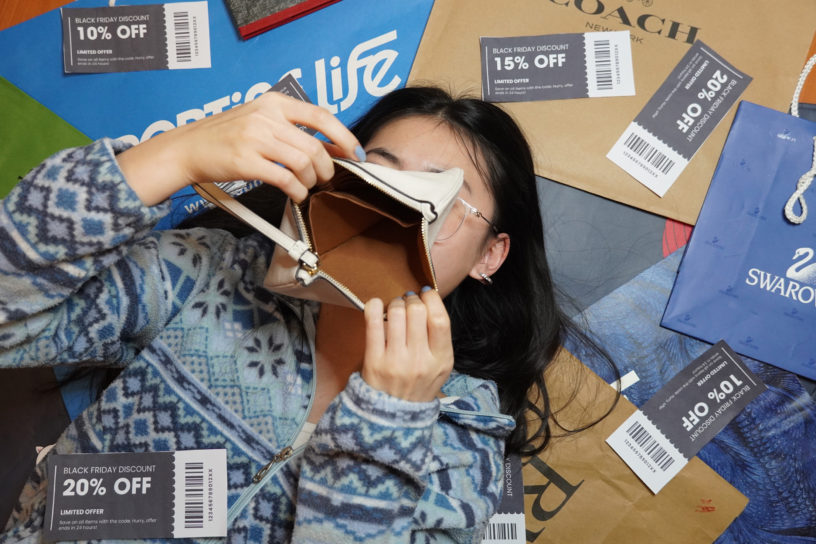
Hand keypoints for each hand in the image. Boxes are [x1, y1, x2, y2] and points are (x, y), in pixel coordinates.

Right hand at [117, 92, 362, 205]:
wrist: (187, 148)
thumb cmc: (226, 137)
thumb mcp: (261, 121)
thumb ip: (293, 130)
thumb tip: (332, 148)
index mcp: (274, 102)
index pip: (321, 115)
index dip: (344, 136)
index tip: (356, 153)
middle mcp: (266, 117)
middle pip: (315, 145)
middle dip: (327, 167)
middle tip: (325, 178)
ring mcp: (255, 138)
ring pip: (303, 163)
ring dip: (311, 180)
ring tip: (306, 186)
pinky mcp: (246, 161)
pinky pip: (285, 179)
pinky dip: (297, 191)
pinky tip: (295, 194)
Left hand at [361, 289, 453, 401]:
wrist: (393, 416)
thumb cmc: (418, 384)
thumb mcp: (440, 367)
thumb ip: (439, 338)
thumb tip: (427, 301)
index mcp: (441, 360)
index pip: (440, 320)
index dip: (432, 299)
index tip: (425, 294)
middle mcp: (420, 360)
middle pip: (417, 312)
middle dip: (411, 299)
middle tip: (407, 302)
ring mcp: (396, 361)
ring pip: (396, 313)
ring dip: (394, 303)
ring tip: (394, 308)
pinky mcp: (374, 361)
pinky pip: (373, 323)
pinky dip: (374, 307)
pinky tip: (376, 305)